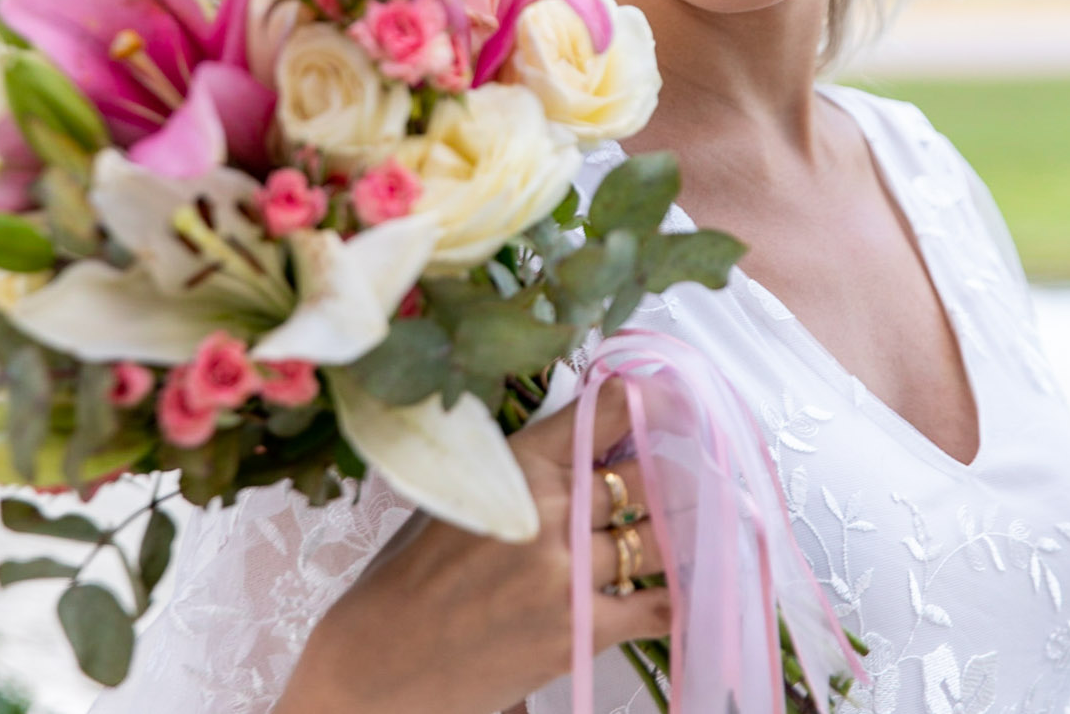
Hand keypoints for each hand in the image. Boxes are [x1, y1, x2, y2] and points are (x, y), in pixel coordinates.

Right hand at [276, 381, 670, 713]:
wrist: (382, 664)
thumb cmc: (413, 579)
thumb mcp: (463, 497)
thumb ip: (528, 471)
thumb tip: (594, 443)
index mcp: (517, 466)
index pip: (605, 413)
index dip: (648, 405)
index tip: (673, 408)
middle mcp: (550, 510)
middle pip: (645, 475)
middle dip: (670, 476)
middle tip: (687, 476)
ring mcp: (568, 572)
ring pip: (658, 538)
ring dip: (676, 533)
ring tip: (684, 529)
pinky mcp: (580, 629)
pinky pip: (655, 604)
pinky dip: (673, 595)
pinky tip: (676, 587)